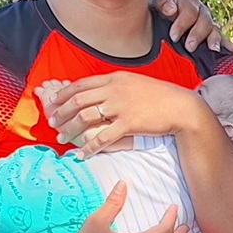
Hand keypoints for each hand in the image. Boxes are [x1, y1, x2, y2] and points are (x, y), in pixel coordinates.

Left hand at [44, 72, 194, 151]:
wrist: (181, 106)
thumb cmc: (160, 97)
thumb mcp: (135, 83)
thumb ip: (116, 86)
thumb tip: (100, 92)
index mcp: (114, 78)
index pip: (81, 84)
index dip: (63, 94)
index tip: (52, 102)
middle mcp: (114, 90)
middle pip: (78, 100)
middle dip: (61, 112)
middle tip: (51, 122)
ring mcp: (121, 106)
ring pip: (86, 116)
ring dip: (70, 127)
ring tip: (61, 136)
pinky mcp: (129, 123)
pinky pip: (103, 136)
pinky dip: (89, 146)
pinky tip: (81, 153)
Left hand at [148, 0, 229, 55]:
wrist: (158, 18)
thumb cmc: (157, 9)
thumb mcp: (155, 1)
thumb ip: (162, 2)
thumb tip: (171, 10)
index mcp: (189, 0)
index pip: (190, 12)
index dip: (182, 24)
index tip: (173, 37)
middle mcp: (201, 11)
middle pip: (205, 21)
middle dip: (197, 34)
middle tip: (189, 46)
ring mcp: (208, 23)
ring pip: (215, 30)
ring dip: (214, 40)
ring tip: (213, 49)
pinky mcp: (211, 35)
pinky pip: (221, 38)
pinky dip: (227, 44)